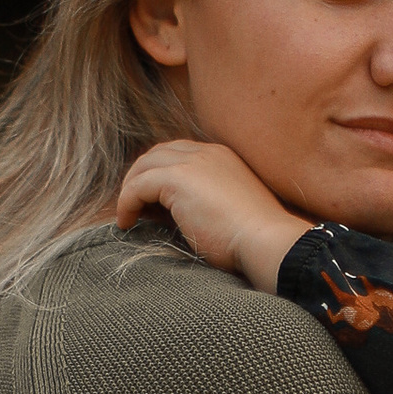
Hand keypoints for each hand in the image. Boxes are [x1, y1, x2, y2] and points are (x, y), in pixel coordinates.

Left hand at [116, 139, 311, 290]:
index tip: (151, 203)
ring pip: (144, 166)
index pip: (179, 154)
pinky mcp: (177, 178)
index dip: (160, 174)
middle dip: (141, 177)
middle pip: (158, 154)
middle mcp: (206, 153)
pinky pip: (138, 186)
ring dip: (131, 190)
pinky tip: (127, 223)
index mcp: (222, 157)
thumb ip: (201, 203)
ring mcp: (192, 162)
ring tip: (128, 216)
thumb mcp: (227, 211)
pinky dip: (127, 202)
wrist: (266, 240)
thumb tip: (169, 215)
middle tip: (133, 206)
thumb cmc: (253, 239)